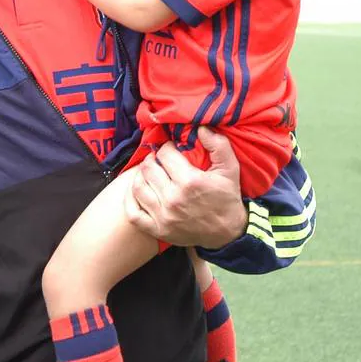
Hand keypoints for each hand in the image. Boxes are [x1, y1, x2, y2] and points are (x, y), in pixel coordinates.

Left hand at [123, 128, 246, 248]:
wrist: (228, 234)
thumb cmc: (227, 199)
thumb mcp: (230, 169)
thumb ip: (219, 145)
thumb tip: (201, 128)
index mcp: (190, 182)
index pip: (164, 154)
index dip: (167, 148)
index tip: (172, 150)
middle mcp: (173, 199)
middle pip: (148, 169)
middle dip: (153, 160)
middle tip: (160, 160)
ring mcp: (163, 216)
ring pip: (138, 186)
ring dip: (141, 176)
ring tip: (150, 173)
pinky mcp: (157, 230)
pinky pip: (133, 212)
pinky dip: (130, 199)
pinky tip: (138, 190)